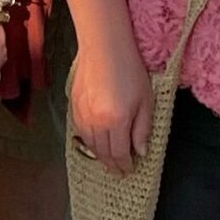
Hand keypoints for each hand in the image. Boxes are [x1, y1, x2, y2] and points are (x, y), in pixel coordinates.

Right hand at [68, 35, 153, 175]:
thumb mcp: (146, 101)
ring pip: (88, 142)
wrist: (104, 48)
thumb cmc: (130, 71)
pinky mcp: (74, 104)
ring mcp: (81, 113)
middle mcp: (96, 121)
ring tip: (107, 160)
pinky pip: (79, 130)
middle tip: (118, 172)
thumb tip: (140, 151)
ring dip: (98, 154)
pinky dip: (87, 140)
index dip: (124, 165)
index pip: (119, 153)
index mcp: (116, 121)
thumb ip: (142, 129)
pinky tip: (94, 141)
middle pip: (102, 151)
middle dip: (111, 164)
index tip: (130, 170)